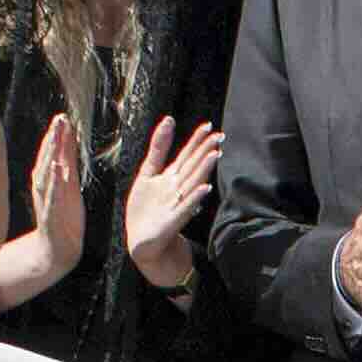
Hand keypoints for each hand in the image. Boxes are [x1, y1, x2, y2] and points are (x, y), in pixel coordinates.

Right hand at [0, 113, 88, 307]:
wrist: (58, 250)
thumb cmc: (64, 217)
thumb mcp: (69, 186)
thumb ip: (67, 163)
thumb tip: (69, 137)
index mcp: (49, 180)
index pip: (51, 154)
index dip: (55, 136)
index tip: (62, 118)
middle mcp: (44, 188)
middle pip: (46, 159)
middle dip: (52, 140)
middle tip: (59, 120)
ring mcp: (46, 201)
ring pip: (46, 175)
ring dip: (50, 156)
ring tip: (56, 139)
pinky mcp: (50, 216)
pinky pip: (51, 197)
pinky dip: (53, 183)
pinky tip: (56, 170)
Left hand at [126, 118, 225, 289]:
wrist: (142, 242)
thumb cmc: (145, 210)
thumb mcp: (146, 174)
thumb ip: (158, 149)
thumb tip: (169, 120)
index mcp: (171, 177)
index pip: (187, 155)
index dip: (196, 140)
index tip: (208, 125)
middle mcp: (178, 189)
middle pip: (193, 166)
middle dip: (205, 151)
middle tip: (219, 136)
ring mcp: (177, 204)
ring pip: (192, 183)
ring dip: (204, 170)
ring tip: (215, 155)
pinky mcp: (173, 220)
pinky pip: (186, 207)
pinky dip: (195, 198)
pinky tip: (204, 189)